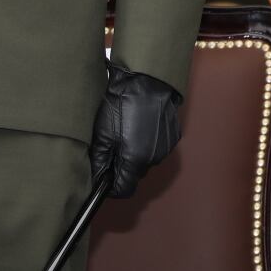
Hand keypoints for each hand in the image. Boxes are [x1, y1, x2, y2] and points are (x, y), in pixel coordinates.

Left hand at [89, 61, 183, 197]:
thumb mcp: (103, 134)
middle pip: (135, 175)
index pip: (123, 190)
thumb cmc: (123, 104)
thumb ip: (100, 162)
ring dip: (136, 154)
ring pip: (146, 161)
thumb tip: (97, 179)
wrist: (147, 80)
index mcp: (136, 161)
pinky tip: (140, 126)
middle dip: (123, 167)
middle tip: (112, 147)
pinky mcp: (172, 136)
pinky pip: (157, 148)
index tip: (103, 175)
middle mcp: (154, 158)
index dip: (111, 186)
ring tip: (126, 133)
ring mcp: (166, 147)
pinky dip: (147, 143)